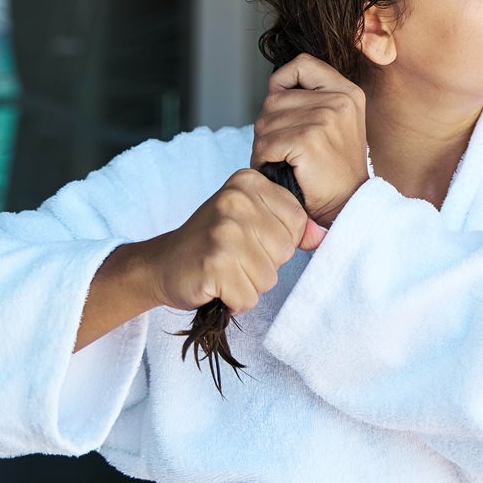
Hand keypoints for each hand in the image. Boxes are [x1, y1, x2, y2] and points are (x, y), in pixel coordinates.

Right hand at [149, 168, 326, 313]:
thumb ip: (288, 225)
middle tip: (234, 257)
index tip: (250, 239)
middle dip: (264, 264)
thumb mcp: (251, 220)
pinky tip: (215, 284)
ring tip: (225, 270)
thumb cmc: (211, 242)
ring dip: (249, 284)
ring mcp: (224, 232)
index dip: (279, 240)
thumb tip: (321, 237)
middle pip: (285, 250)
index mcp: (248, 182)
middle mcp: (235, 200)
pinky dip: (234, 300)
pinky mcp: (214, 264)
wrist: (162, 264)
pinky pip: (248, 297)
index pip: (297, 220)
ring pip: (269, 278)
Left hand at [250, 53, 369, 228]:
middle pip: (274, 98)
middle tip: (282, 150)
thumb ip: (312, 99)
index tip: (282, 104)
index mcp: (348, 92)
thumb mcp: (336, 122)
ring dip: (263, 145)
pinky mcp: (309, 140)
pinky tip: (278, 169)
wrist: (348, 204)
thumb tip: (273, 87)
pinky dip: (264, 159)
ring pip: (265, 121)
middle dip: (268, 126)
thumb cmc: (334, 168)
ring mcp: (325, 118)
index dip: (282, 80)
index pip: (302, 64)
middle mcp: (339, 100)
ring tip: (281, 161)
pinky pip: (266, 143)